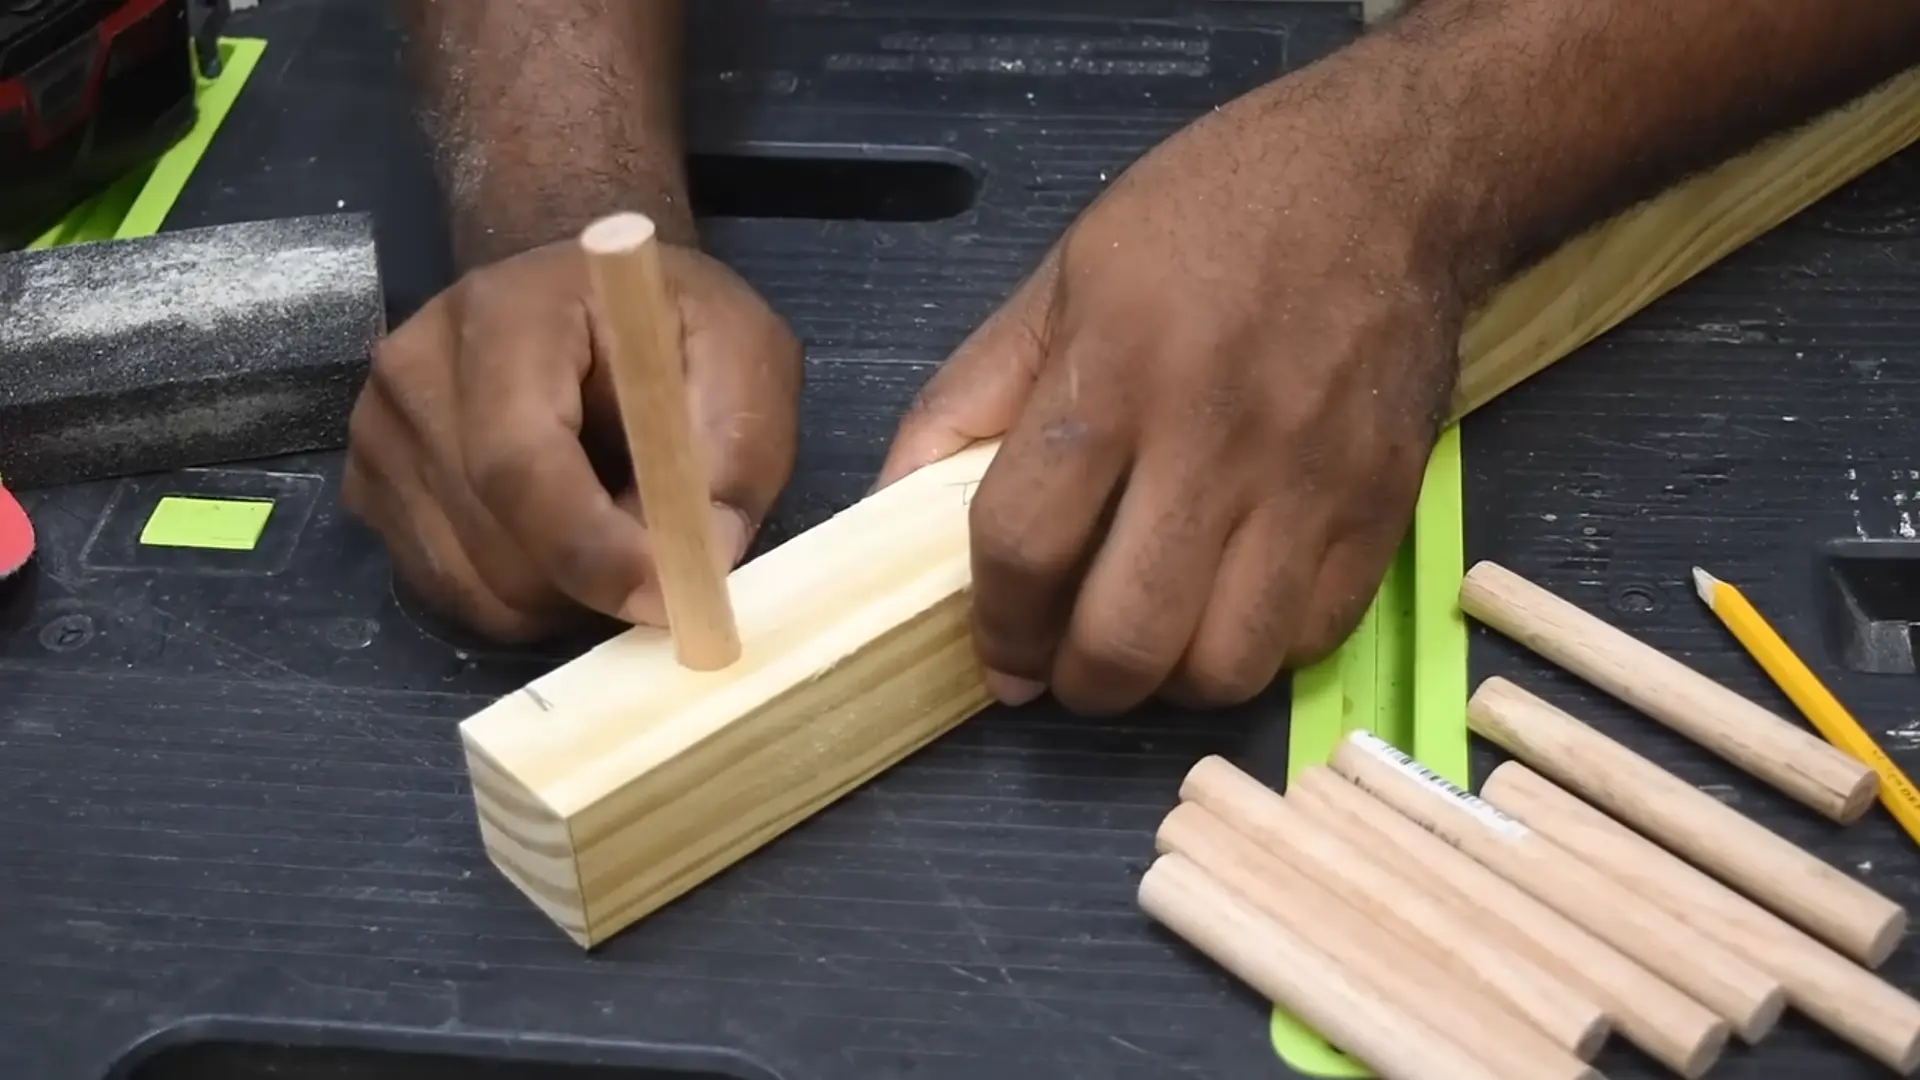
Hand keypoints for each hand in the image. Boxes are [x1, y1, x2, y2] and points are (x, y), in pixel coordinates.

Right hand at [344, 237, 800, 640]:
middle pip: (494, 542)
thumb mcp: (742, 356)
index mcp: (505, 316)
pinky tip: (563, 543)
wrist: (582, 294)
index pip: (520, 462)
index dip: (593, 549)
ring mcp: (381, 434)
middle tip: (664, 566)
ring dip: (561, 597)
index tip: (667, 598)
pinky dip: (521, 598)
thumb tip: (704, 556)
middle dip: (592, 583)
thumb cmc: (666, 321)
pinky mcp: (372, 489)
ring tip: (614, 534)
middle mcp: (415, 372)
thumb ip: (731, 449)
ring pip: (473, 584)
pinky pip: (449, 590)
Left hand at [877, 73, 1464, 713]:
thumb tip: (889, 504)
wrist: (1387, 177)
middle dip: (1077, 682)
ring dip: (1171, 683)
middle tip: (1070, 664)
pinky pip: (1309, 639)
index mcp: (1114, 372)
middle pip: (1125, 637)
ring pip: (1224, 666)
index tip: (999, 652)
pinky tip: (1232, 604)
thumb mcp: (1061, 277)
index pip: (1024, 545)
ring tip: (1155, 639)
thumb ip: (969, 397)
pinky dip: (1259, 651)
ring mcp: (1308, 482)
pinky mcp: (1383, 508)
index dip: (996, 624)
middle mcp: (1212, 439)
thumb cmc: (1206, 216)